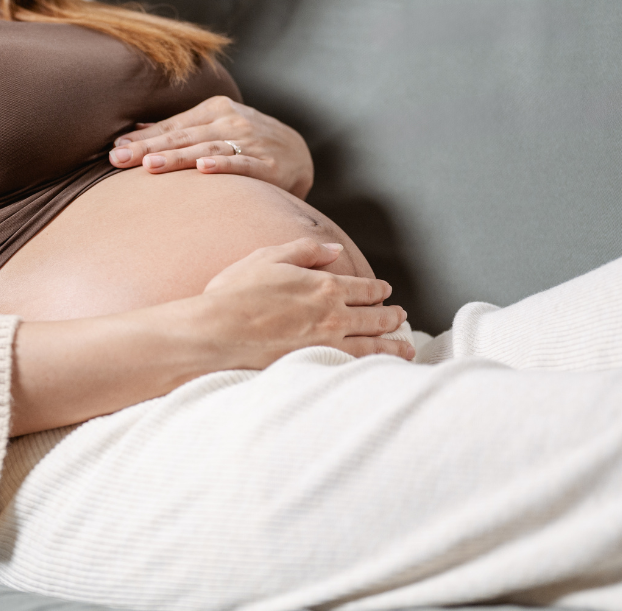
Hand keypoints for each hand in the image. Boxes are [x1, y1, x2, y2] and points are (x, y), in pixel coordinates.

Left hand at [108, 96, 314, 198]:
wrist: (299, 154)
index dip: (142, 138)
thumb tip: (135, 130)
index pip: (171, 125)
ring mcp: (249, 142)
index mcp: (214, 110)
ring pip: (206, 149)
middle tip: (119, 159)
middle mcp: (230, 122)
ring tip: (150, 165)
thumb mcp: (215, 126)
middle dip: (148, 148)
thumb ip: (179, 128)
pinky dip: (222, 165)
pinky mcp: (268, 165)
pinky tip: (203, 168)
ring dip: (177, 157)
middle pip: (182, 137)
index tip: (115, 149)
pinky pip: (241, 164)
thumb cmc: (247, 141)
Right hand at [198, 238, 412, 367]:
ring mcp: (327, 344)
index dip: (378, 290)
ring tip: (405, 349)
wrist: (216, 333)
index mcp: (324, 285)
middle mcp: (333, 315)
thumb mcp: (269, 258)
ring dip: (392, 346)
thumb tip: (334, 250)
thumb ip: (305, 251)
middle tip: (401, 318)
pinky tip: (378, 370)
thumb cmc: (235, 294)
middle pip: (374, 317)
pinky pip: (355, 366)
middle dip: (391, 317)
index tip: (385, 291)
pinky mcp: (317, 366)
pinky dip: (373, 367)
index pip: (363, 288)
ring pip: (372, 345)